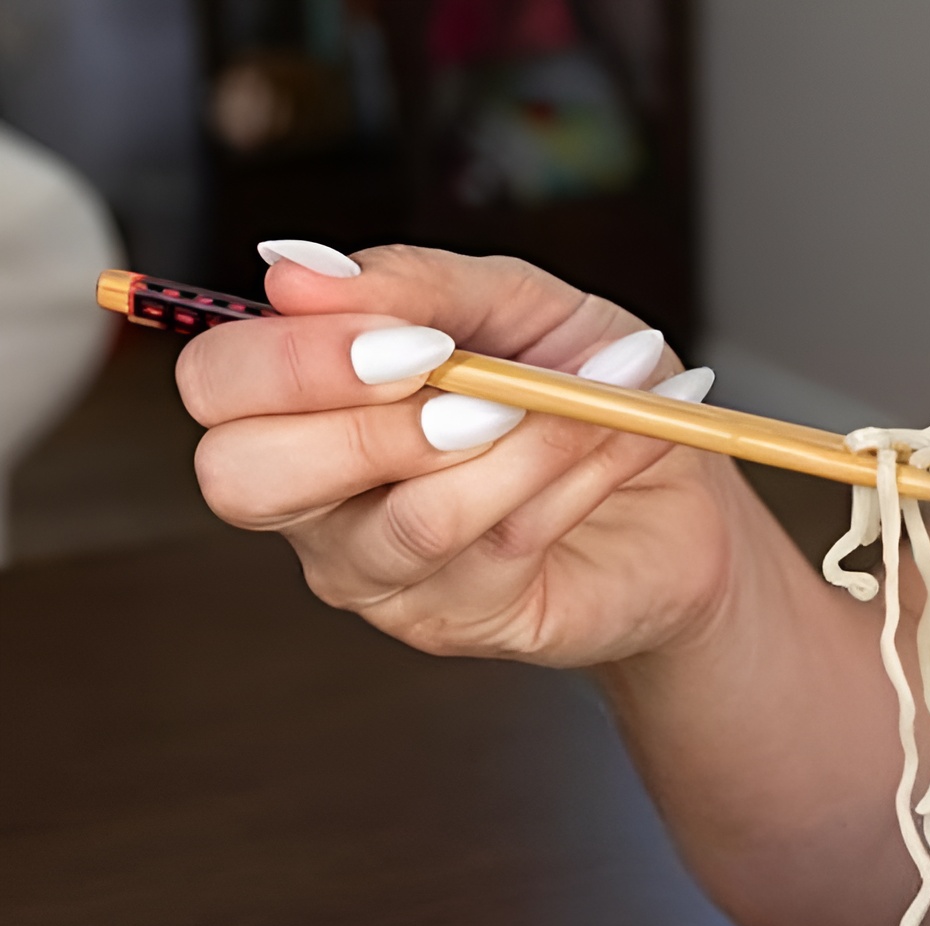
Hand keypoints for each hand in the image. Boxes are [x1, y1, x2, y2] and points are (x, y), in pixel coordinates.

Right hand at [178, 244, 746, 667]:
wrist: (682, 500)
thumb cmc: (579, 389)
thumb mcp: (514, 304)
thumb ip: (415, 284)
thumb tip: (295, 268)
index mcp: (298, 405)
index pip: (216, 387)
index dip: (291, 358)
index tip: (404, 334)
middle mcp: (314, 503)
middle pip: (244, 479)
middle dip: (362, 423)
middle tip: (459, 379)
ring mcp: (380, 578)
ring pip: (407, 521)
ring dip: (508, 446)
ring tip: (582, 399)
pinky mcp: (462, 623)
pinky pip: (501, 545)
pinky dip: (569, 473)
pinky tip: (617, 435)